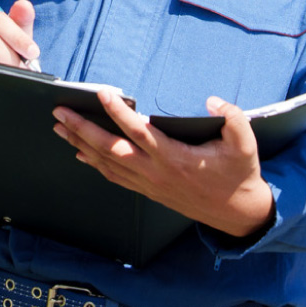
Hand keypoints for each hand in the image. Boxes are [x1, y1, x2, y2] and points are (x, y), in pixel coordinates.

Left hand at [52, 93, 274, 238]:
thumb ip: (233, 117)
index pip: (139, 131)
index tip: (103, 93)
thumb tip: (213, 101)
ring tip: (60, 127)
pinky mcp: (148, 190)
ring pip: (107, 163)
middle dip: (82, 128)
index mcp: (175, 157)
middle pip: (110, 148)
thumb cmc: (238, 173)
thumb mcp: (245, 142)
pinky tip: (80, 152)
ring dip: (80, 144)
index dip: (119, 112)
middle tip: (60, 111)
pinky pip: (114, 176)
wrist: (237, 213)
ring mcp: (149, 184)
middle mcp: (155, 172)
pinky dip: (94, 163)